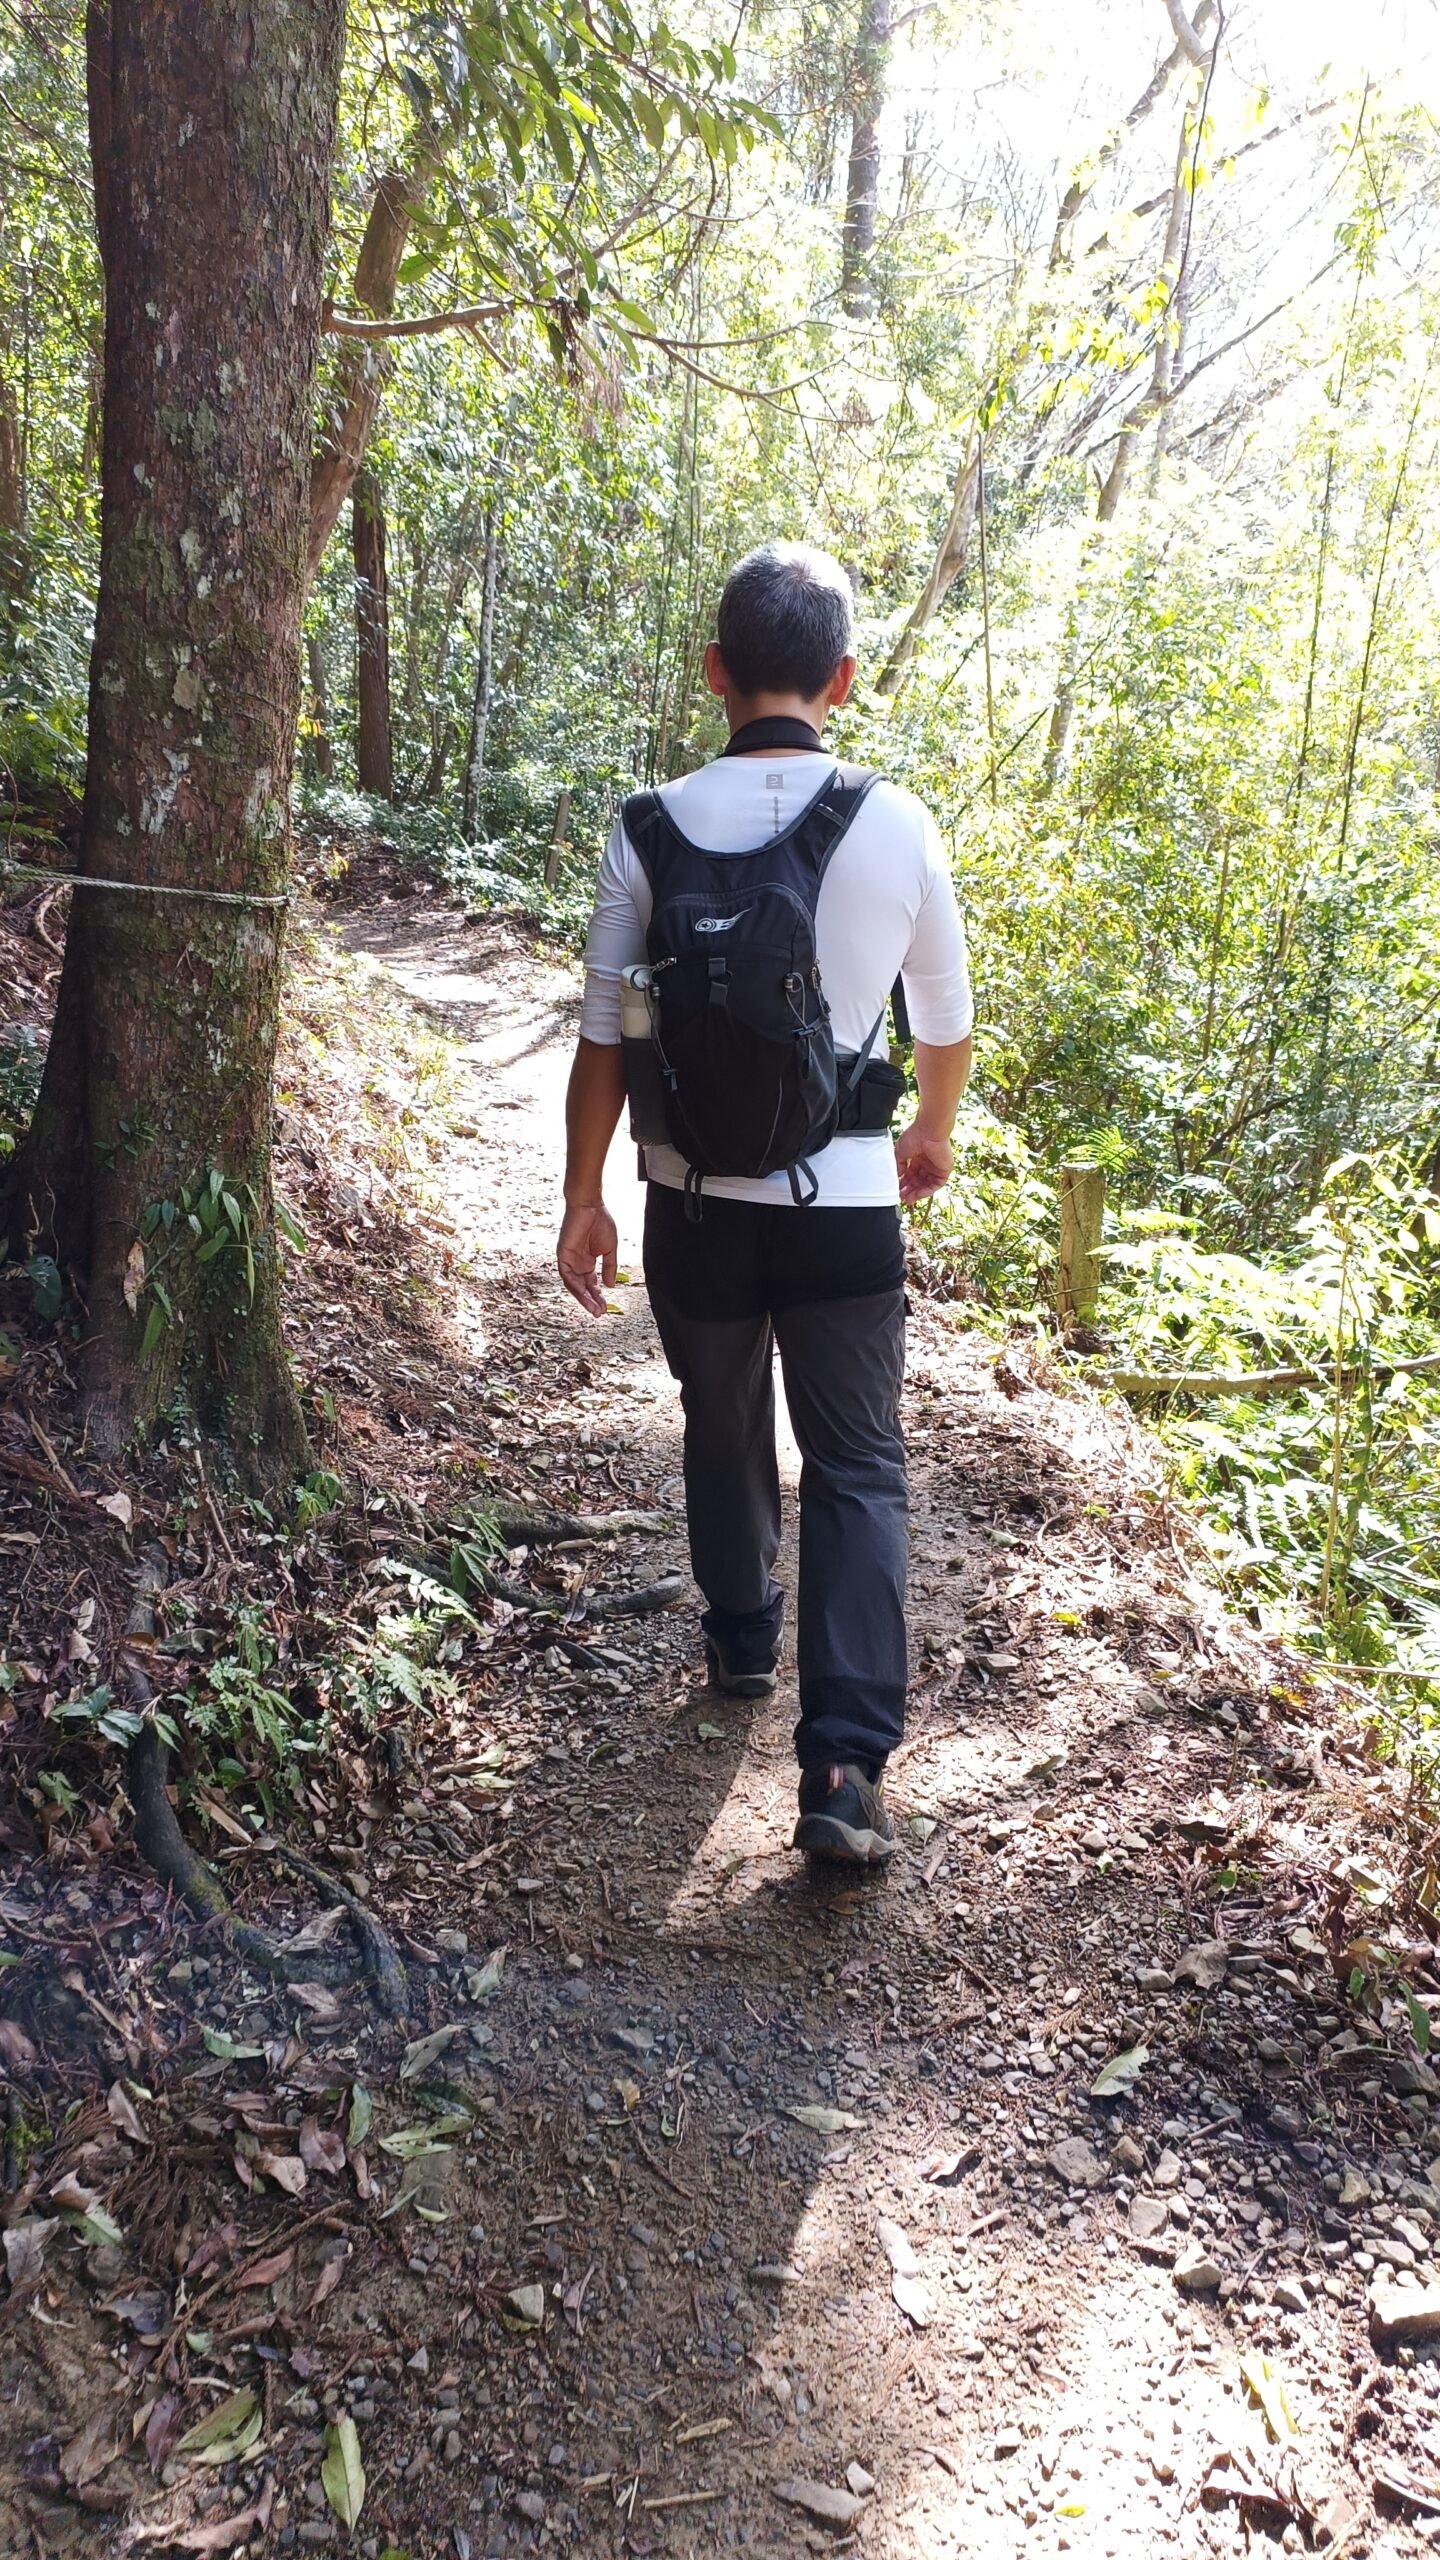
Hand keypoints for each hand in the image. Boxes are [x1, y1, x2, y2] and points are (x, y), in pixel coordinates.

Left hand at [557, 1200, 617, 1315]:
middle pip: (582, 1287)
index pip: (591, 1284)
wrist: (590, 1204)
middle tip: (599, 1313)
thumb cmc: (600, 1221)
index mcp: (587, 1261)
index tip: (605, 1307)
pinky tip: (583, 1294)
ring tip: (593, 1308)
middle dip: (591, 1301)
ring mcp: (569, 1259)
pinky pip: (566, 1274)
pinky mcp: (562, 1254)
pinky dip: (574, 1285)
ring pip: (573, 1284)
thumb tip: (610, 1285)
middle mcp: (577, 1263)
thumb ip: (610, 1267)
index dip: (598, 1296)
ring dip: (583, 1297)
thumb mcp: (609, 1249)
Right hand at [895, 1122, 952, 1204]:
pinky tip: (917, 1194)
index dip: (903, 1183)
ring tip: (908, 1199)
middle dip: (909, 1190)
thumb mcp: (900, 1152)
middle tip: (901, 1197)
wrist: (929, 1130)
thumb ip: (898, 1166)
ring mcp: (936, 1167)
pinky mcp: (944, 1170)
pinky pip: (936, 1185)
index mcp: (918, 1157)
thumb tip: (897, 1177)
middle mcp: (927, 1163)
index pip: (911, 1174)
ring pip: (926, 1185)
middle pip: (918, 1181)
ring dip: (917, 1193)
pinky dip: (927, 1191)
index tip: (896, 1190)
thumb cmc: (915, 1136)